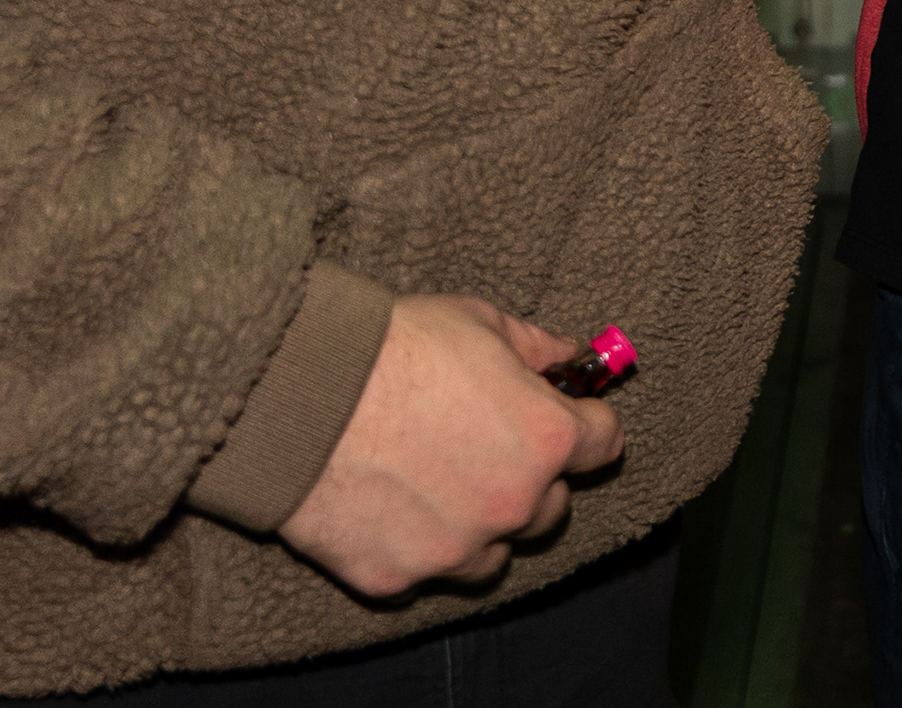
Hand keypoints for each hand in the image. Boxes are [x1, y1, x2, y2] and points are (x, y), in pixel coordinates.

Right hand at [276, 296, 622, 601]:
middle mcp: (512, 503)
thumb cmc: (394, 347)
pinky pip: (425, 573)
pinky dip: (416, 547)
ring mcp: (455, 550)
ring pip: (493, 554)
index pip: (603, 445)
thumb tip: (570, 356)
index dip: (586, 426)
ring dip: (480, 526)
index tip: (568, 419)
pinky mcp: (396, 578)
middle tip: (484, 448)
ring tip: (435, 484)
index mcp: (546, 438)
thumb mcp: (479, 323)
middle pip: (551, 507)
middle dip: (529, 479)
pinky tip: (388, 508)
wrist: (297, 392)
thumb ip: (536, 347)